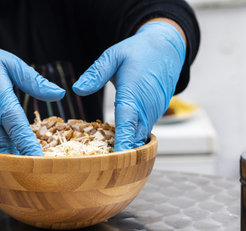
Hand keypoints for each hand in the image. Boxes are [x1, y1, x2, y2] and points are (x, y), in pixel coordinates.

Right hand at [0, 25, 64, 154]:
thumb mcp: (10, 64)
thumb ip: (35, 82)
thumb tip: (60, 93)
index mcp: (0, 102)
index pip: (19, 133)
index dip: (30, 151)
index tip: (41, 165)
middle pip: (6, 149)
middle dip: (20, 161)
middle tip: (37, 171)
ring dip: (7, 157)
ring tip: (24, 165)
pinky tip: (6, 150)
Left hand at [73, 21, 185, 150]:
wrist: (167, 48)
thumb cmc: (139, 51)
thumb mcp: (114, 55)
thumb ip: (96, 73)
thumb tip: (77, 89)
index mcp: (133, 96)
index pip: (127, 127)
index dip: (121, 147)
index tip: (112, 163)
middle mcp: (146, 109)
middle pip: (134, 141)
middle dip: (121, 156)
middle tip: (100, 167)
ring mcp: (153, 113)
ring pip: (140, 138)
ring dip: (127, 148)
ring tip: (106, 161)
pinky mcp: (155, 114)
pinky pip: (143, 132)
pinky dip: (132, 139)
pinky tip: (117, 143)